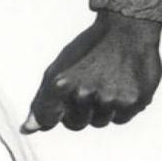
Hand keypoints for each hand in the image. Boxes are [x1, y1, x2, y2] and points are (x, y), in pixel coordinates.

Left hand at [24, 10, 161, 132]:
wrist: (126, 31)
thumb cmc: (88, 50)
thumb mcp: (58, 69)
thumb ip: (43, 101)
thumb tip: (28, 129)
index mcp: (60, 84)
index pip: (48, 118)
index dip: (53, 114)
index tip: (60, 105)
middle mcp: (84, 93)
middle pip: (75, 124)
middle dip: (79, 112)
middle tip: (88, 87)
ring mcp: (109, 99)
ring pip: (99, 122)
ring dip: (101, 109)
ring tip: (106, 82)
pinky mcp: (133, 102)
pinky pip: (120, 119)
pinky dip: (121, 107)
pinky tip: (122, 85)